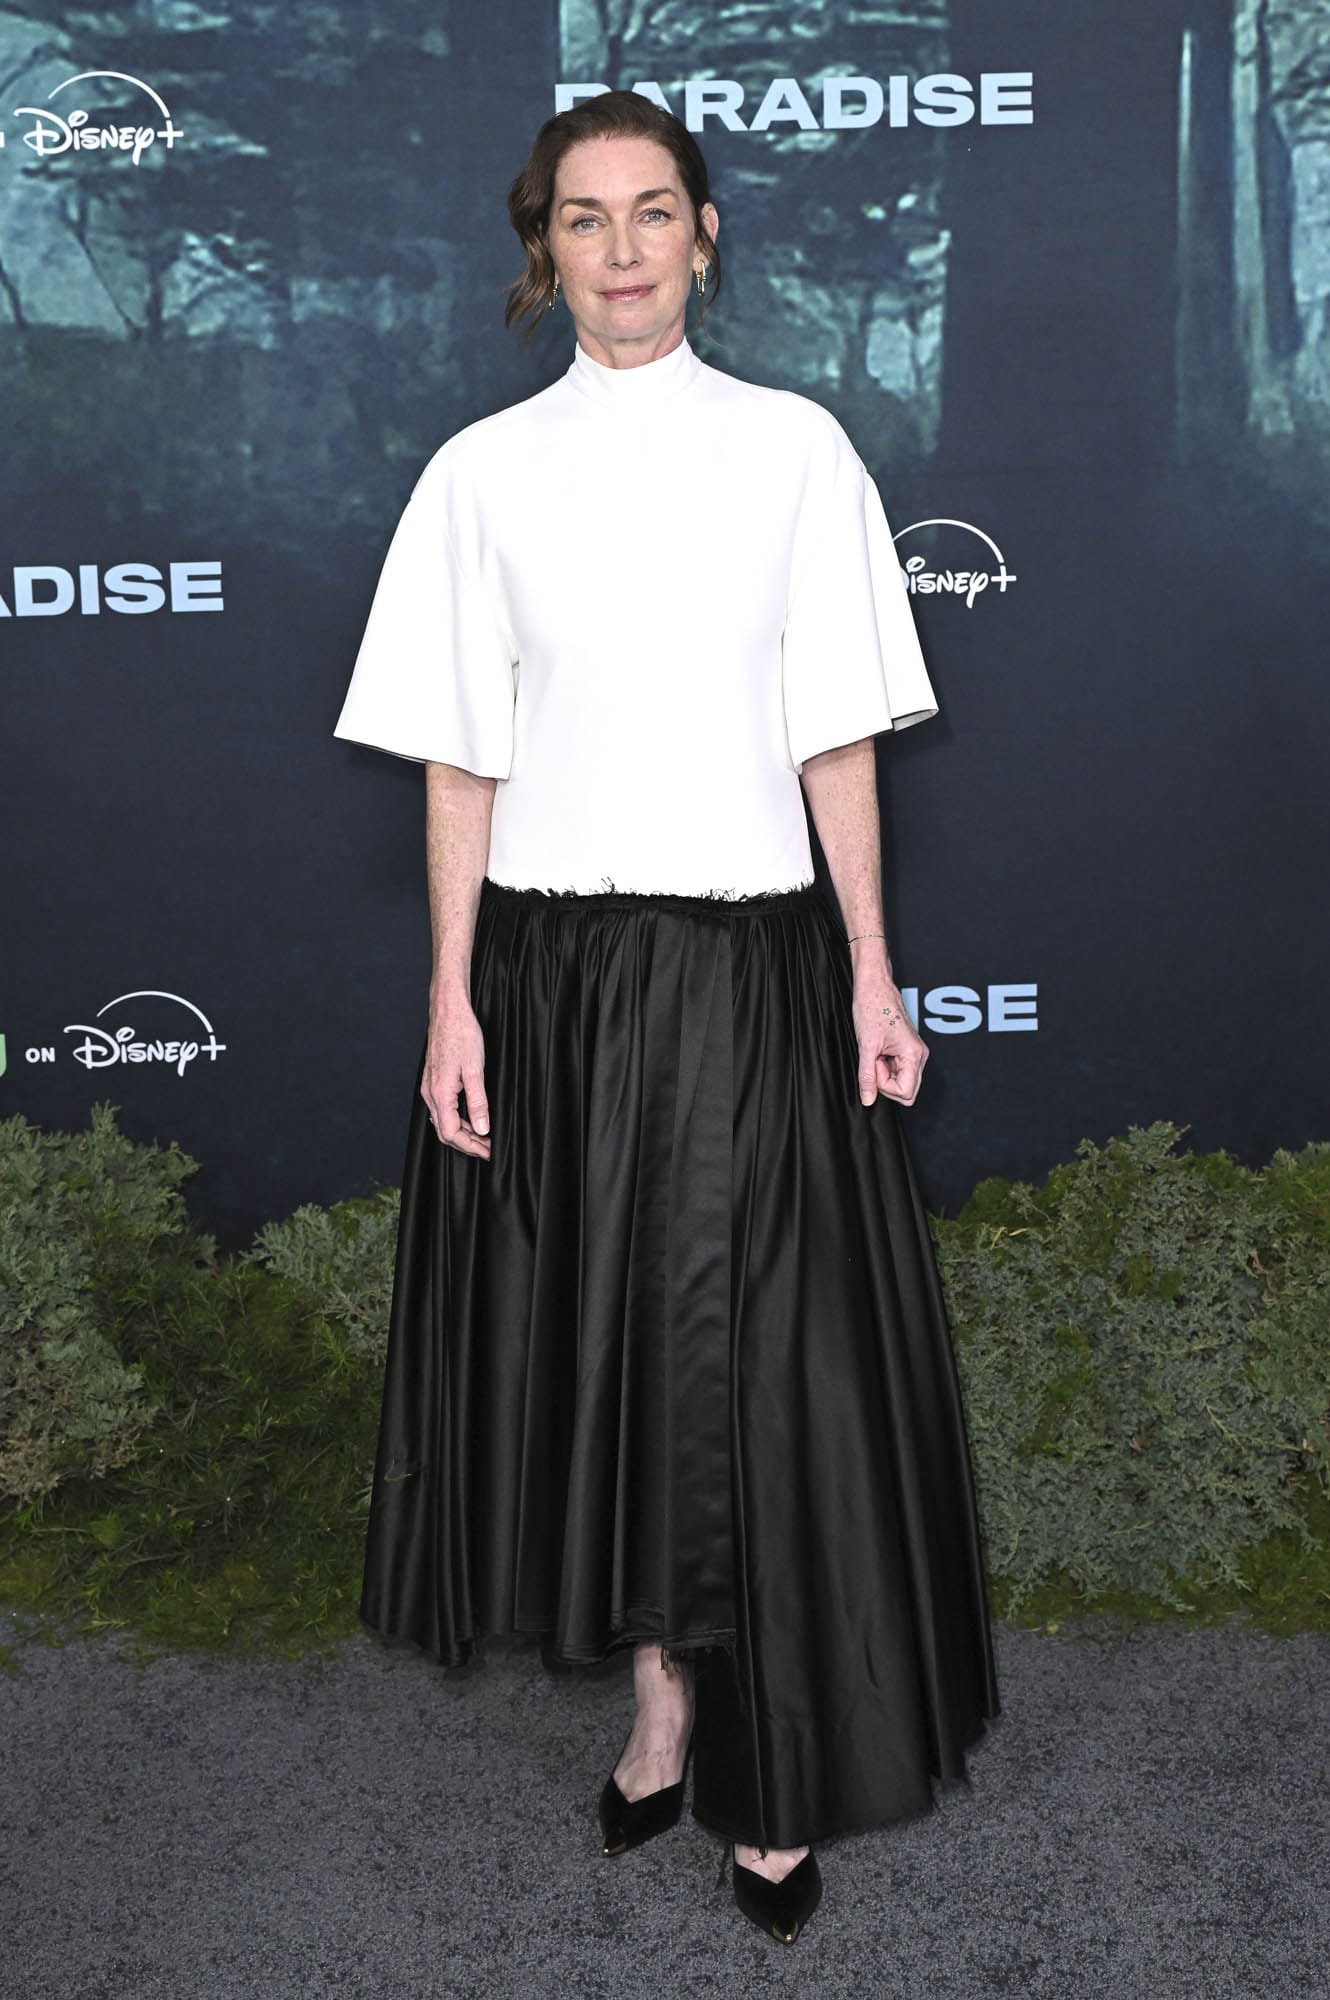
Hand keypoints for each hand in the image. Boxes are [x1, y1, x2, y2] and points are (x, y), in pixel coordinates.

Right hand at [422, 1000, 491, 1157]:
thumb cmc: (461, 1034)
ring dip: (463, 1132)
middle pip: (444, 1131)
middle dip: (467, 1143)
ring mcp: (430, 1086)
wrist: (448, 1011)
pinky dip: (458, 1118)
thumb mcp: (475, 1069)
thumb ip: (479, 1102)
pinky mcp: (434, 1080)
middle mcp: (430, 1093)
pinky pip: (442, 1108)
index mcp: (440, 1093)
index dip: (470, 1147)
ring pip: (443, 1120)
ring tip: (484, 1136)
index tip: (488, 1151)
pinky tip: (472, 1116)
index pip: (451, 1133)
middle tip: (488, 1148)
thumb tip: (482, 1128)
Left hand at [852, 965, 927, 1106]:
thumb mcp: (865, 1046)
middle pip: (907, 1091)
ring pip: (902, 1082)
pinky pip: (898, 1070)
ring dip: (885, 1074)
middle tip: (874, 1062)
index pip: (906, 1093)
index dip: (885, 1086)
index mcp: (914, 1054)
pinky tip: (878, 1052)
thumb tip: (868, 1099)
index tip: (874, 1066)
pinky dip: (885, 1067)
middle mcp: (919, 1055)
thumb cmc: (873, 1007)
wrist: (874, 986)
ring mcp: (914, 1052)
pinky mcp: (906, 1050)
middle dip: (886, 1083)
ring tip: (875, 1053)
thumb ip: (867, 1076)